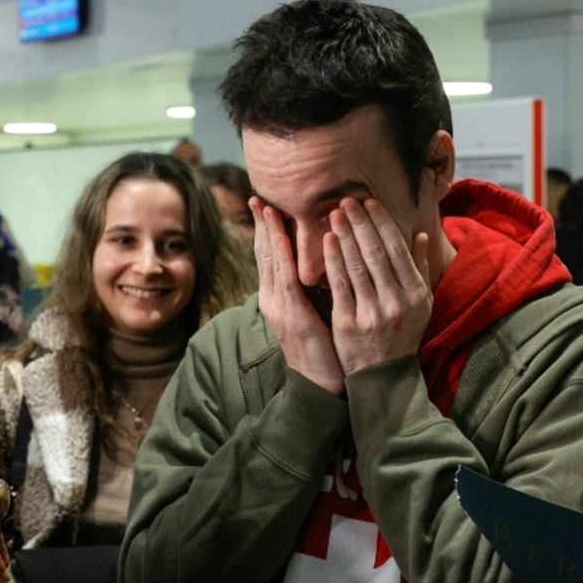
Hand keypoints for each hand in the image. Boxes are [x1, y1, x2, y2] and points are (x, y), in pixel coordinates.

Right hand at [250, 198, 344, 393]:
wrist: (320, 385)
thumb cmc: (324, 348)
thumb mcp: (317, 311)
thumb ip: (315, 287)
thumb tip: (326, 261)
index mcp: (279, 298)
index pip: (272, 257)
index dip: (268, 231)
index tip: (266, 205)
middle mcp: (274, 300)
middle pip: (265, 255)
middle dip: (261, 226)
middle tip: (257, 197)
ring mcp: (280, 308)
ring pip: (271, 263)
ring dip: (269, 234)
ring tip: (265, 208)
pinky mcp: (293, 317)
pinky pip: (286, 281)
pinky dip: (283, 257)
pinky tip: (282, 239)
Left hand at [324, 198, 431, 375]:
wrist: (383, 375)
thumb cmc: (402, 333)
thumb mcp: (420, 304)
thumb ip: (419, 268)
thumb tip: (422, 235)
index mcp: (416, 293)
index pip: (397, 250)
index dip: (382, 223)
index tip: (369, 202)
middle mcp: (397, 302)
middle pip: (376, 253)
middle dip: (361, 223)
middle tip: (346, 200)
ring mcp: (372, 313)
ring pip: (357, 265)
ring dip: (345, 235)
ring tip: (333, 213)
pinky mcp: (349, 323)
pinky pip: (340, 285)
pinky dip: (333, 260)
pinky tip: (327, 240)